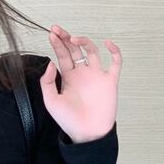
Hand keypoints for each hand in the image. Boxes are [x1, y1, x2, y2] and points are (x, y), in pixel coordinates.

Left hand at [41, 25, 121, 142]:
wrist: (87, 134)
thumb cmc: (68, 120)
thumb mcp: (51, 101)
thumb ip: (47, 82)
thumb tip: (51, 62)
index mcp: (68, 77)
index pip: (62, 55)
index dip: (57, 43)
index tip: (52, 33)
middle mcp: (82, 73)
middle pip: (75, 50)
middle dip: (67, 38)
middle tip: (58, 29)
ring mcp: (97, 76)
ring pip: (92, 52)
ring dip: (85, 42)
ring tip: (74, 38)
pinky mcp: (110, 81)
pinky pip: (116, 63)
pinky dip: (114, 51)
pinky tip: (107, 44)